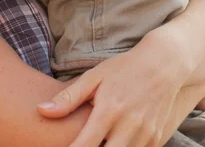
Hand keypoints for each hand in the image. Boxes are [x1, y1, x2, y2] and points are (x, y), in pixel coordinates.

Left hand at [36, 43, 183, 146]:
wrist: (163, 66)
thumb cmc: (123, 69)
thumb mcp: (93, 77)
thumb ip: (68, 98)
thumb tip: (41, 110)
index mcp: (108, 110)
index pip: (85, 145)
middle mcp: (129, 126)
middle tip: (78, 145)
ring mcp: (145, 135)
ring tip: (96, 142)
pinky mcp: (157, 140)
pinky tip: (112, 142)